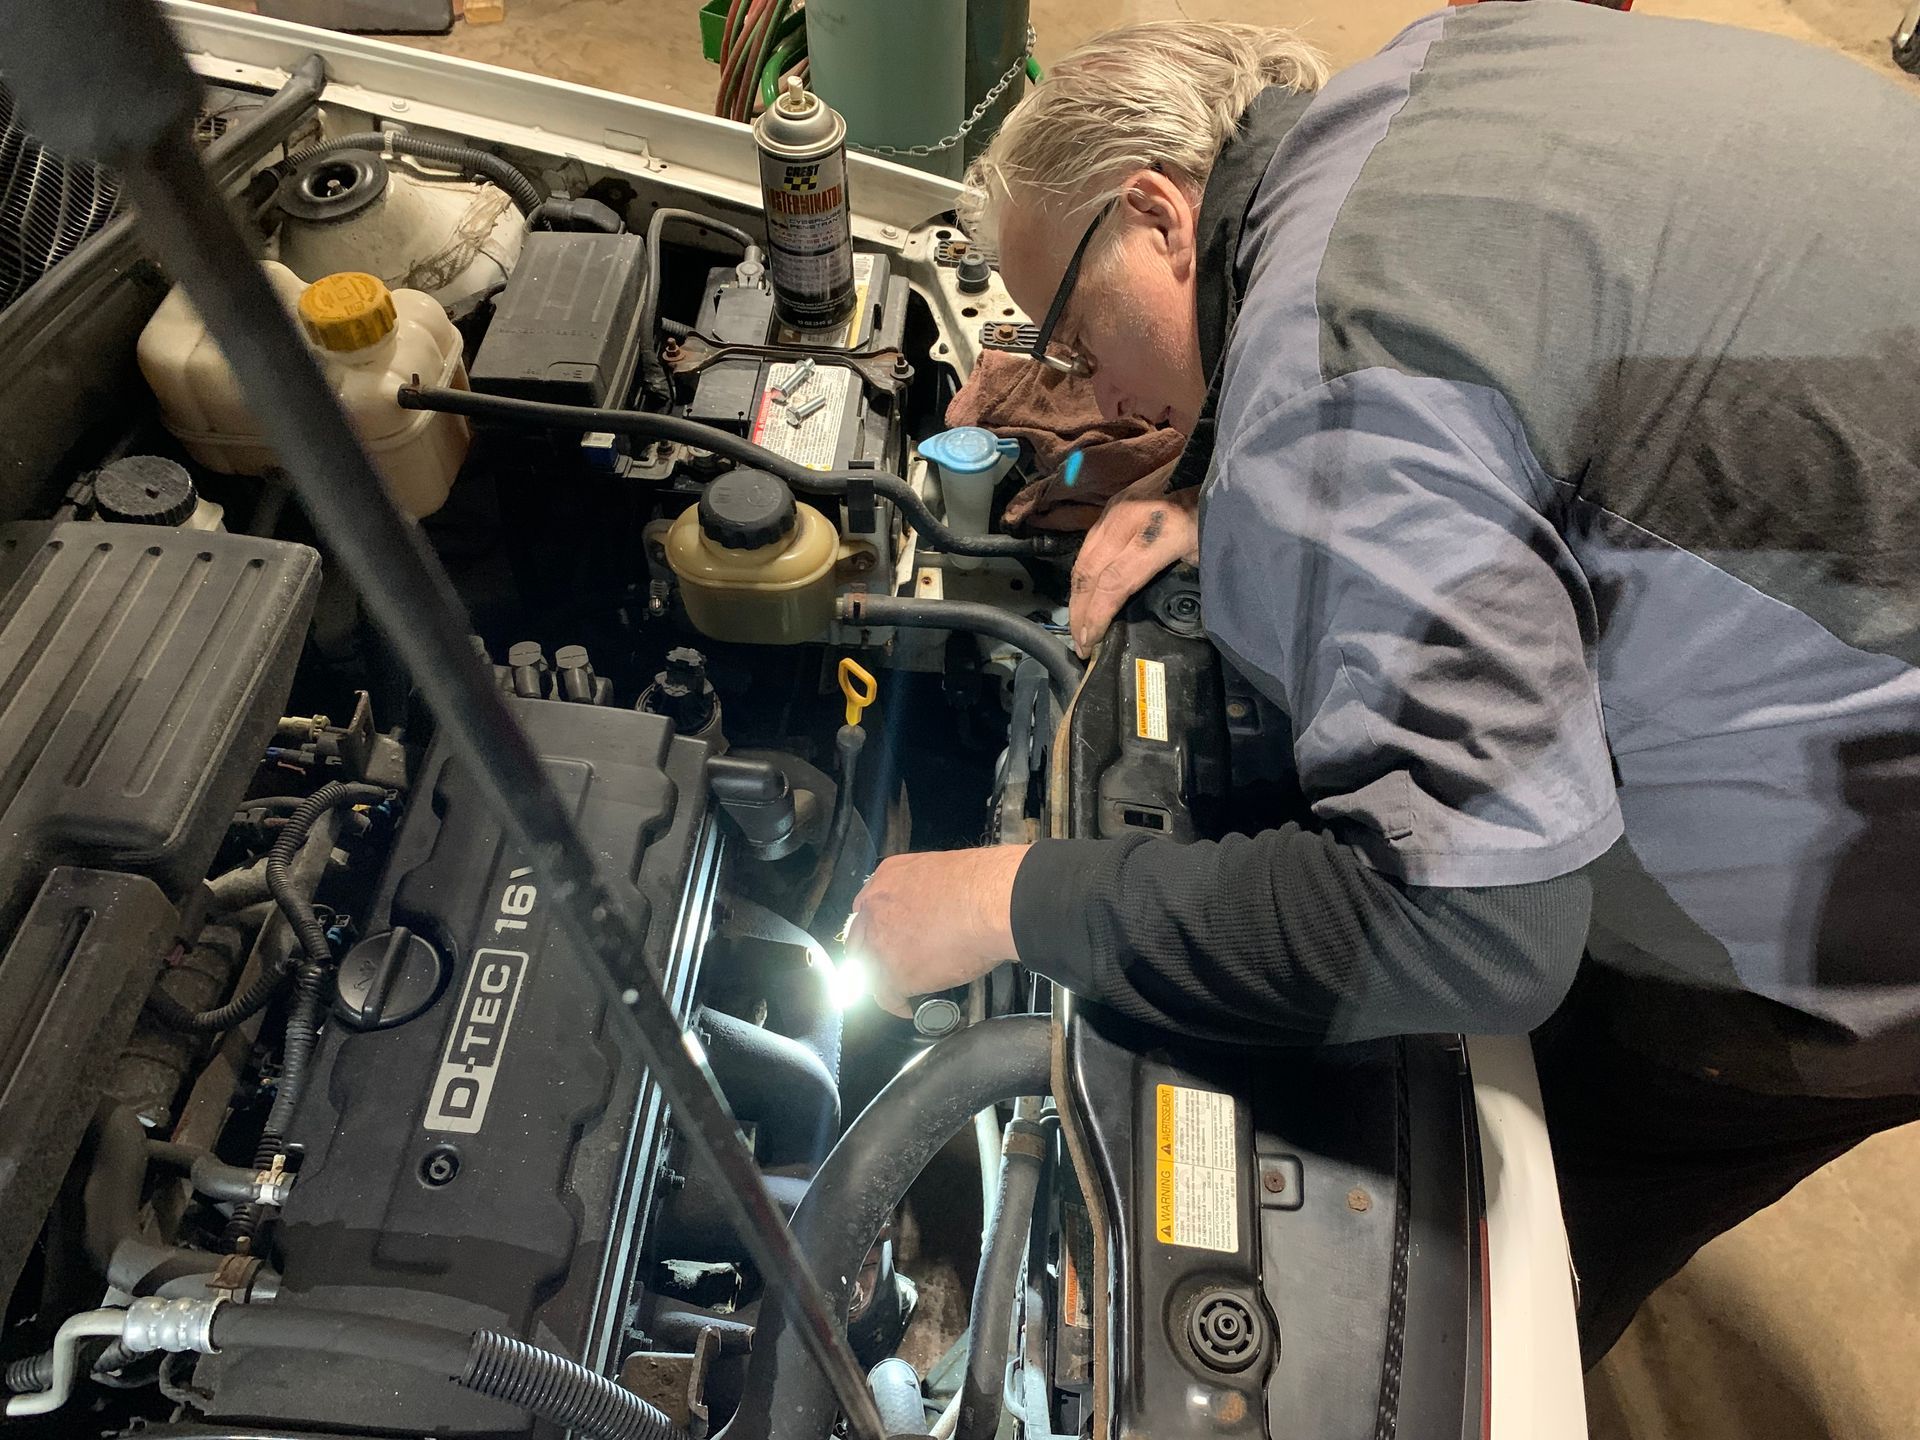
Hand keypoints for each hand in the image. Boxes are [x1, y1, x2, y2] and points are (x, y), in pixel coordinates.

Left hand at [845, 846, 1029, 1016]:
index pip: (867, 908)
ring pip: (867, 969)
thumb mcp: (940, 872)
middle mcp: (874, 909)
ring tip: (896, 990)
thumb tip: (937, 907)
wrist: (986, 905)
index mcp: (886, 879)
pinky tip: (906, 1007)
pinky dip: (896, 1004)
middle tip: (888, 966)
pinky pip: (886, 995)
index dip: (876, 927)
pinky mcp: (893, 973)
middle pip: (859, 940)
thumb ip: (925, 890)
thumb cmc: (978, 885)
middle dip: (871, 955)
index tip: (886, 937)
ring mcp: (879, 943)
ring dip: (880, 980)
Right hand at [1069, 461, 1198, 656]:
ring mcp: (1116, 509)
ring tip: (1079, 624)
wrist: (1210, 461)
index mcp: (1157, 533)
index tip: (1091, 644)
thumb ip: (1181, 577)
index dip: (1098, 617)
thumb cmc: (1215, 510)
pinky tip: (1084, 593)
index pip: (1115, 583)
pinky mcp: (1112, 504)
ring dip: (1076, 595)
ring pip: (1083, 559)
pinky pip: (1088, 544)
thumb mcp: (1207, 550)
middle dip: (1080, 612)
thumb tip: (1160, 609)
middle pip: (1090, 573)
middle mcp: (1128, 519)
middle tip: (1079, 643)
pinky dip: (1082, 574)